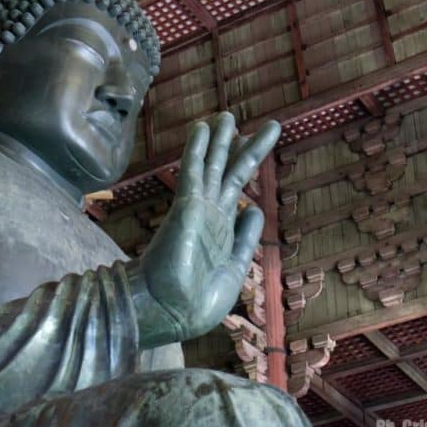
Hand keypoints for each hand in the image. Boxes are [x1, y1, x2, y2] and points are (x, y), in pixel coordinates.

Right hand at [128, 113, 279, 347]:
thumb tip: (255, 210)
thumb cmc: (199, 300)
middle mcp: (210, 214)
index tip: (252, 145)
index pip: (235, 189)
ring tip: (226, 114)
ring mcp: (197, 208)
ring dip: (220, 140)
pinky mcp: (186, 207)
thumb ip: (245, 239)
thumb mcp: (234, 269)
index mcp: (222, 229)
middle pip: (226, 171)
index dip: (245, 165)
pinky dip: (198, 149)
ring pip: (212, 165)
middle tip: (243, 121)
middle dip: (237, 146)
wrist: (172, 312)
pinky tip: (203, 127)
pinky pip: (194, 171)